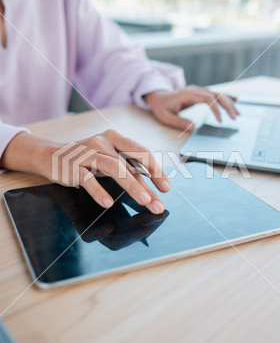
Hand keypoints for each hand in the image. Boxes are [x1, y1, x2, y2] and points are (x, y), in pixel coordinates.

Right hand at [1, 130, 169, 213]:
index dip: (156, 170)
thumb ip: (128, 170)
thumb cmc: (87, 160)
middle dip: (148, 184)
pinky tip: (107, 203)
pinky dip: (99, 191)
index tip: (166, 188)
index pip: (141, 152)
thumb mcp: (109, 160)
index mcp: (115, 138)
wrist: (51, 156)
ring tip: (144, 201)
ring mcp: (88, 153)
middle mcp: (103, 142)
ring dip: (132, 186)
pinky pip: (88, 179)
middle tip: (157, 203)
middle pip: (130, 163)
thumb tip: (152, 189)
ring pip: (114, 168)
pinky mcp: (74, 165)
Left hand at [144, 86, 238, 131]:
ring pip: (217, 94)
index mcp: (188, 94)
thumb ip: (179, 122)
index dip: (216, 108)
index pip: (207, 98)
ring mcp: (198, 91)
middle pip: (216, 95)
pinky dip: (225, 97)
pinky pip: (215, 94)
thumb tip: (193, 129)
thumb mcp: (166, 117)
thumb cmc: (161, 107)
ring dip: (229, 103)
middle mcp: (195, 90)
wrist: (157, 96)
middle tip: (235, 118)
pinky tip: (236, 100)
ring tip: (238, 114)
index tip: (220, 120)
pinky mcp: (200, 93)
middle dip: (227, 106)